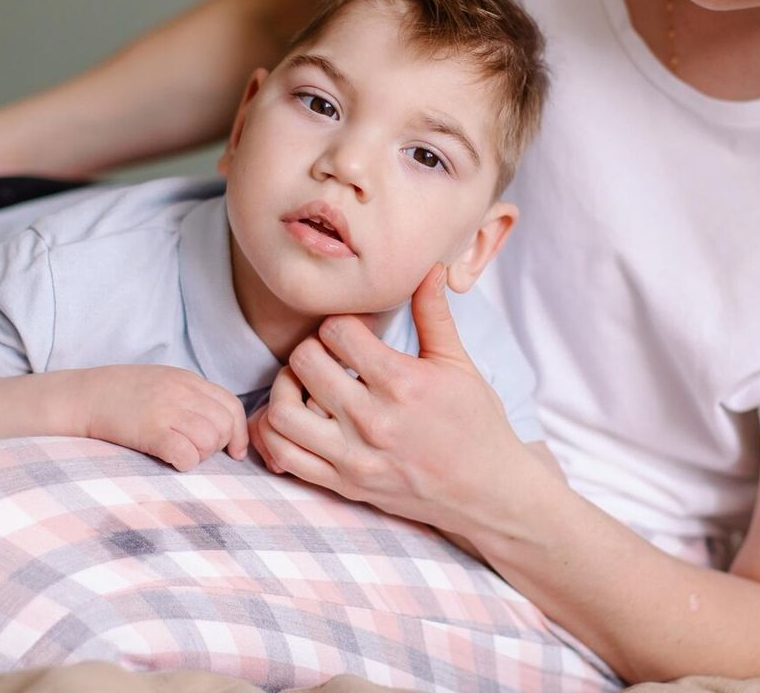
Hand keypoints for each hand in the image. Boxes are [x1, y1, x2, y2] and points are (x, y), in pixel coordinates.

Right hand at [83, 364, 248, 470]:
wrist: (83, 396)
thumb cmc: (123, 395)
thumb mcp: (164, 383)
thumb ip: (192, 397)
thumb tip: (220, 424)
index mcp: (189, 380)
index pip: (232, 406)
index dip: (239, 432)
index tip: (234, 451)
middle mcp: (183, 393)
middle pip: (224, 426)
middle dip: (218, 446)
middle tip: (197, 453)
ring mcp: (167, 410)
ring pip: (209, 441)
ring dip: (200, 455)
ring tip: (180, 454)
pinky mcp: (151, 431)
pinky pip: (186, 454)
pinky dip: (185, 463)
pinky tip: (170, 460)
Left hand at [251, 264, 527, 533]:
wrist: (487, 492)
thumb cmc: (476, 423)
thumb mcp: (459, 364)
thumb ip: (435, 314)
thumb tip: (428, 267)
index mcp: (402, 382)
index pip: (338, 332)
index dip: (341, 323)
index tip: (353, 332)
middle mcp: (373, 420)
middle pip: (305, 364)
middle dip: (311, 348)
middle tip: (327, 353)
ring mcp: (355, 456)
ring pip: (283, 412)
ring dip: (285, 388)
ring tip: (305, 383)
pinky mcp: (344, 485)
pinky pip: (284, 458)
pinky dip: (272, 433)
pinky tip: (292, 416)